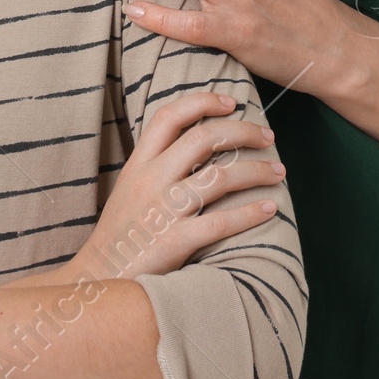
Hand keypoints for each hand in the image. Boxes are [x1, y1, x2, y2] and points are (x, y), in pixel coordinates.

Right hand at [71, 91, 283, 280]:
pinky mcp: (175, 242)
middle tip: (268, 136)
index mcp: (139, 162)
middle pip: (203, 139)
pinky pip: (221, 222)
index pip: (170, 116)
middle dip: (243, 132)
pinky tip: (269, 208)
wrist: (100, 276)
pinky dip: (250, 213)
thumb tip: (199, 142)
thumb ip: (157, 163)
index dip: (203, 102)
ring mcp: (164, 210)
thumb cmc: (122, 231)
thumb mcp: (130, 185)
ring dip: (256, 171)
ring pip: (219, 177)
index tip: (232, 102)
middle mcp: (151, 180)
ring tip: (278, 171)